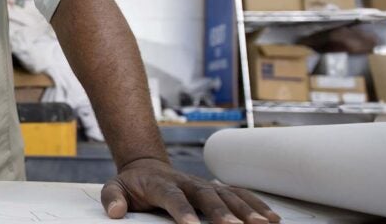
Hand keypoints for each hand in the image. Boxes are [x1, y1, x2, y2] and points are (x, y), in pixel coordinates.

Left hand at [101, 158, 280, 223]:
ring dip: (246, 210)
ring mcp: (204, 185)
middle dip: (222, 212)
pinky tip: (273, 218)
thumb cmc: (133, 183)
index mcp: (162, 184)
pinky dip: (257, 204)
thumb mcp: (115, 187)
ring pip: (228, 195)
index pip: (172, 197)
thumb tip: (115, 211)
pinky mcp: (217, 189)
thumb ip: (112, 198)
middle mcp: (187, 183)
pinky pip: (240, 195)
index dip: (181, 210)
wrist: (146, 165)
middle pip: (206, 196)